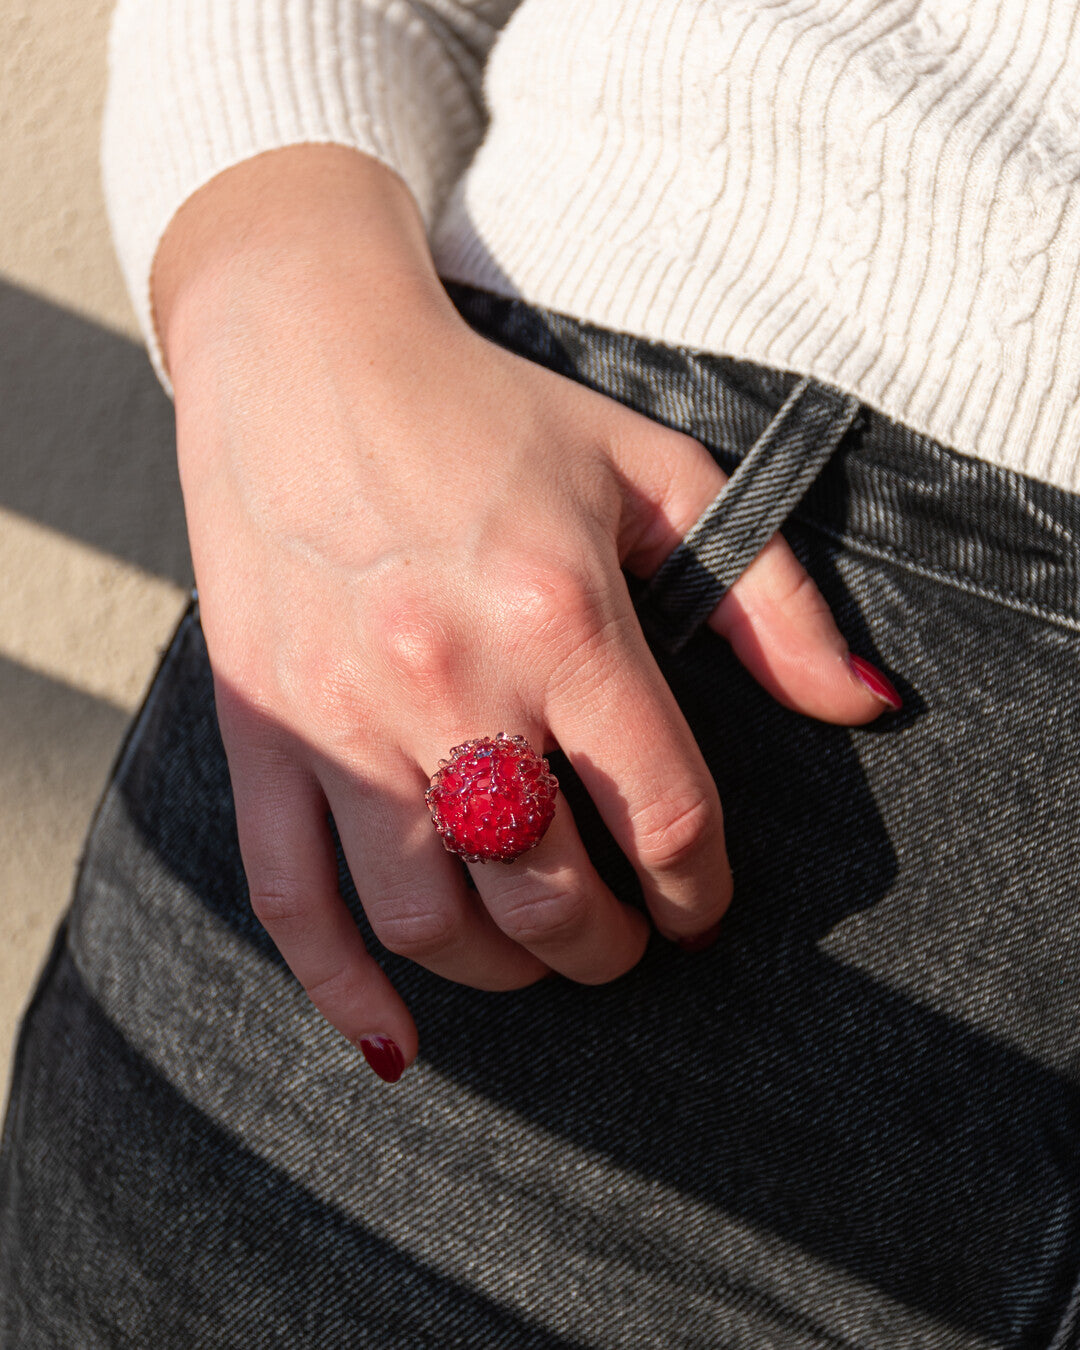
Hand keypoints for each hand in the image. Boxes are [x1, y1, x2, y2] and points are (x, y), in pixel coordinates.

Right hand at [156, 148, 895, 1078]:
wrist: (305, 354)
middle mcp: (448, 681)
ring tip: (534, 955)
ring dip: (503, 971)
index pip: (660, 811)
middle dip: (607, 946)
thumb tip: (861, 706)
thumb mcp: (651, 470)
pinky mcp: (259, 725)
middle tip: (624, 937)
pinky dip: (340, 986)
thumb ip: (767, 597)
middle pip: (547, 889)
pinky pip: (288, 893)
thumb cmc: (486, 411)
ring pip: (429, 917)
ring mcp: (340, 716)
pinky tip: (395, 1040)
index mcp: (559, 616)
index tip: (697, 902)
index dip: (696, 885)